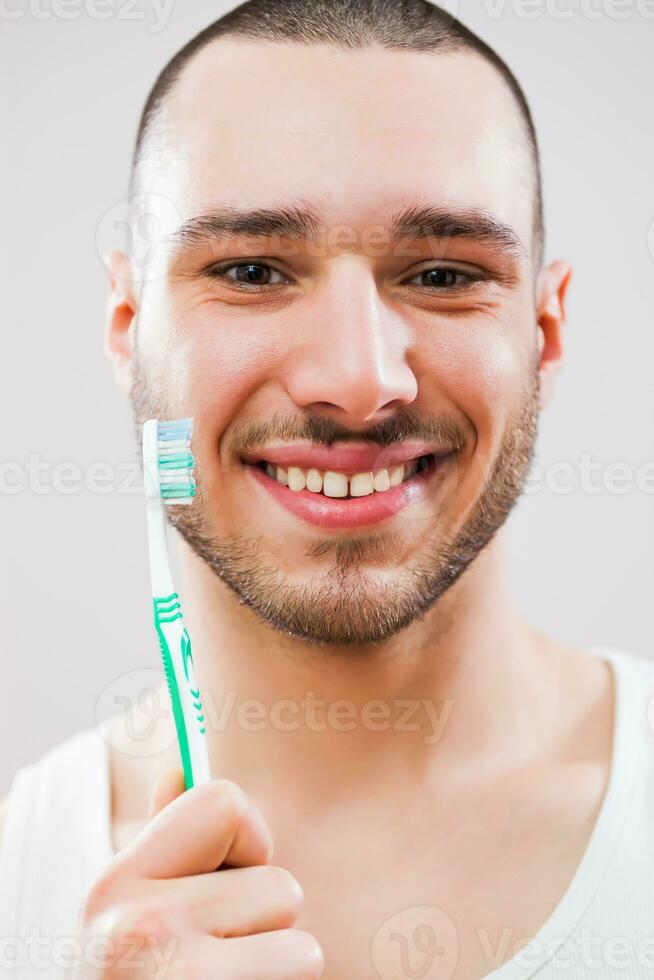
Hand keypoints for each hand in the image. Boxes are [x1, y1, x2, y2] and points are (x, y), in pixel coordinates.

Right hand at [76, 771, 323, 977]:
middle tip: (218, 963)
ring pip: (300, 941)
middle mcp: (134, 929)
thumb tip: (179, 765)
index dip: (246, 841)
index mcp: (114, 886)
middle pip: (279, 882)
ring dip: (278, 970)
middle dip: (264, 923)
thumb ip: (160, 843)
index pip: (224, 800)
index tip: (227, 881)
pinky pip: (299, 973)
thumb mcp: (128, 918)